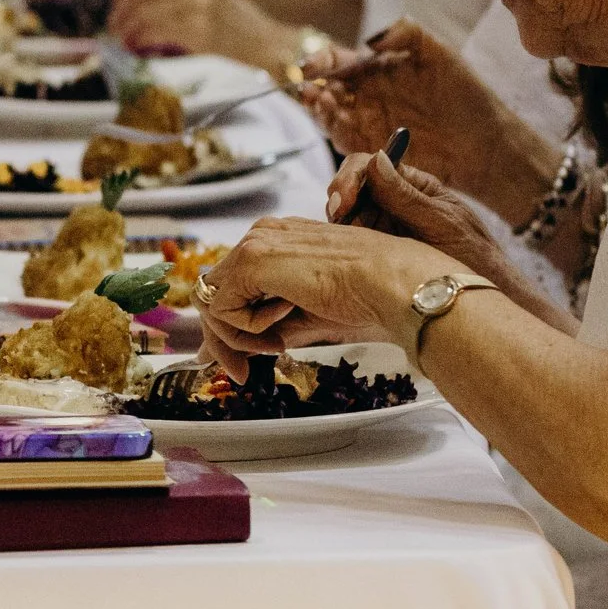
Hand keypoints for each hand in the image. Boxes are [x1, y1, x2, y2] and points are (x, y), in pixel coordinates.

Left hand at [104, 0, 292, 68]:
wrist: (270, 47)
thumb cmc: (233, 24)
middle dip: (119, 9)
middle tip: (115, 27)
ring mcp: (199, 0)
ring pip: (140, 10)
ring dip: (125, 29)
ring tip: (125, 41)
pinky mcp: (199, 27)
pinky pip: (152, 30)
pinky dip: (138, 41)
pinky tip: (138, 49)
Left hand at [192, 216, 453, 376]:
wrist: (396, 287)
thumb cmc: (367, 300)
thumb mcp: (301, 317)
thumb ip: (260, 328)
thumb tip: (217, 353)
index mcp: (277, 242)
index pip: (230, 288)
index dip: (232, 330)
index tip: (248, 361)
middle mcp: (261, 236)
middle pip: (213, 296)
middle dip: (225, 341)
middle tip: (244, 372)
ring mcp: (254, 244)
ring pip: (212, 303)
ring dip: (240, 336)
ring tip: (279, 343)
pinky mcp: (252, 260)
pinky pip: (222, 307)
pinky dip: (248, 327)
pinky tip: (287, 319)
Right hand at [299, 20, 546, 206]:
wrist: (483, 141)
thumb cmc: (465, 95)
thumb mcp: (439, 54)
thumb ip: (407, 33)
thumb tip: (371, 37)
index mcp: (375, 68)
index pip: (337, 60)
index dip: (320, 61)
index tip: (313, 66)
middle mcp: (365, 95)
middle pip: (325, 88)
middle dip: (313, 87)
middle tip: (311, 87)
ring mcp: (365, 122)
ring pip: (328, 115)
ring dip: (318, 109)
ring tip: (320, 102)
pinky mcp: (371, 149)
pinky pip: (344, 140)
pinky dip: (334, 132)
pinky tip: (335, 122)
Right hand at [326, 151, 571, 328]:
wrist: (478, 297)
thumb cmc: (473, 257)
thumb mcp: (441, 223)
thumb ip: (406, 195)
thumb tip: (376, 159)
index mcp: (412, 186)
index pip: (370, 166)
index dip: (351, 177)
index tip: (345, 200)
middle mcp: (392, 202)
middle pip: (351, 187)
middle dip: (340, 199)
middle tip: (338, 219)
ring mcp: (382, 227)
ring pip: (346, 215)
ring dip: (340, 223)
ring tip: (344, 241)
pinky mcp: (375, 251)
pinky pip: (350, 241)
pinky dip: (342, 243)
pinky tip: (345, 254)